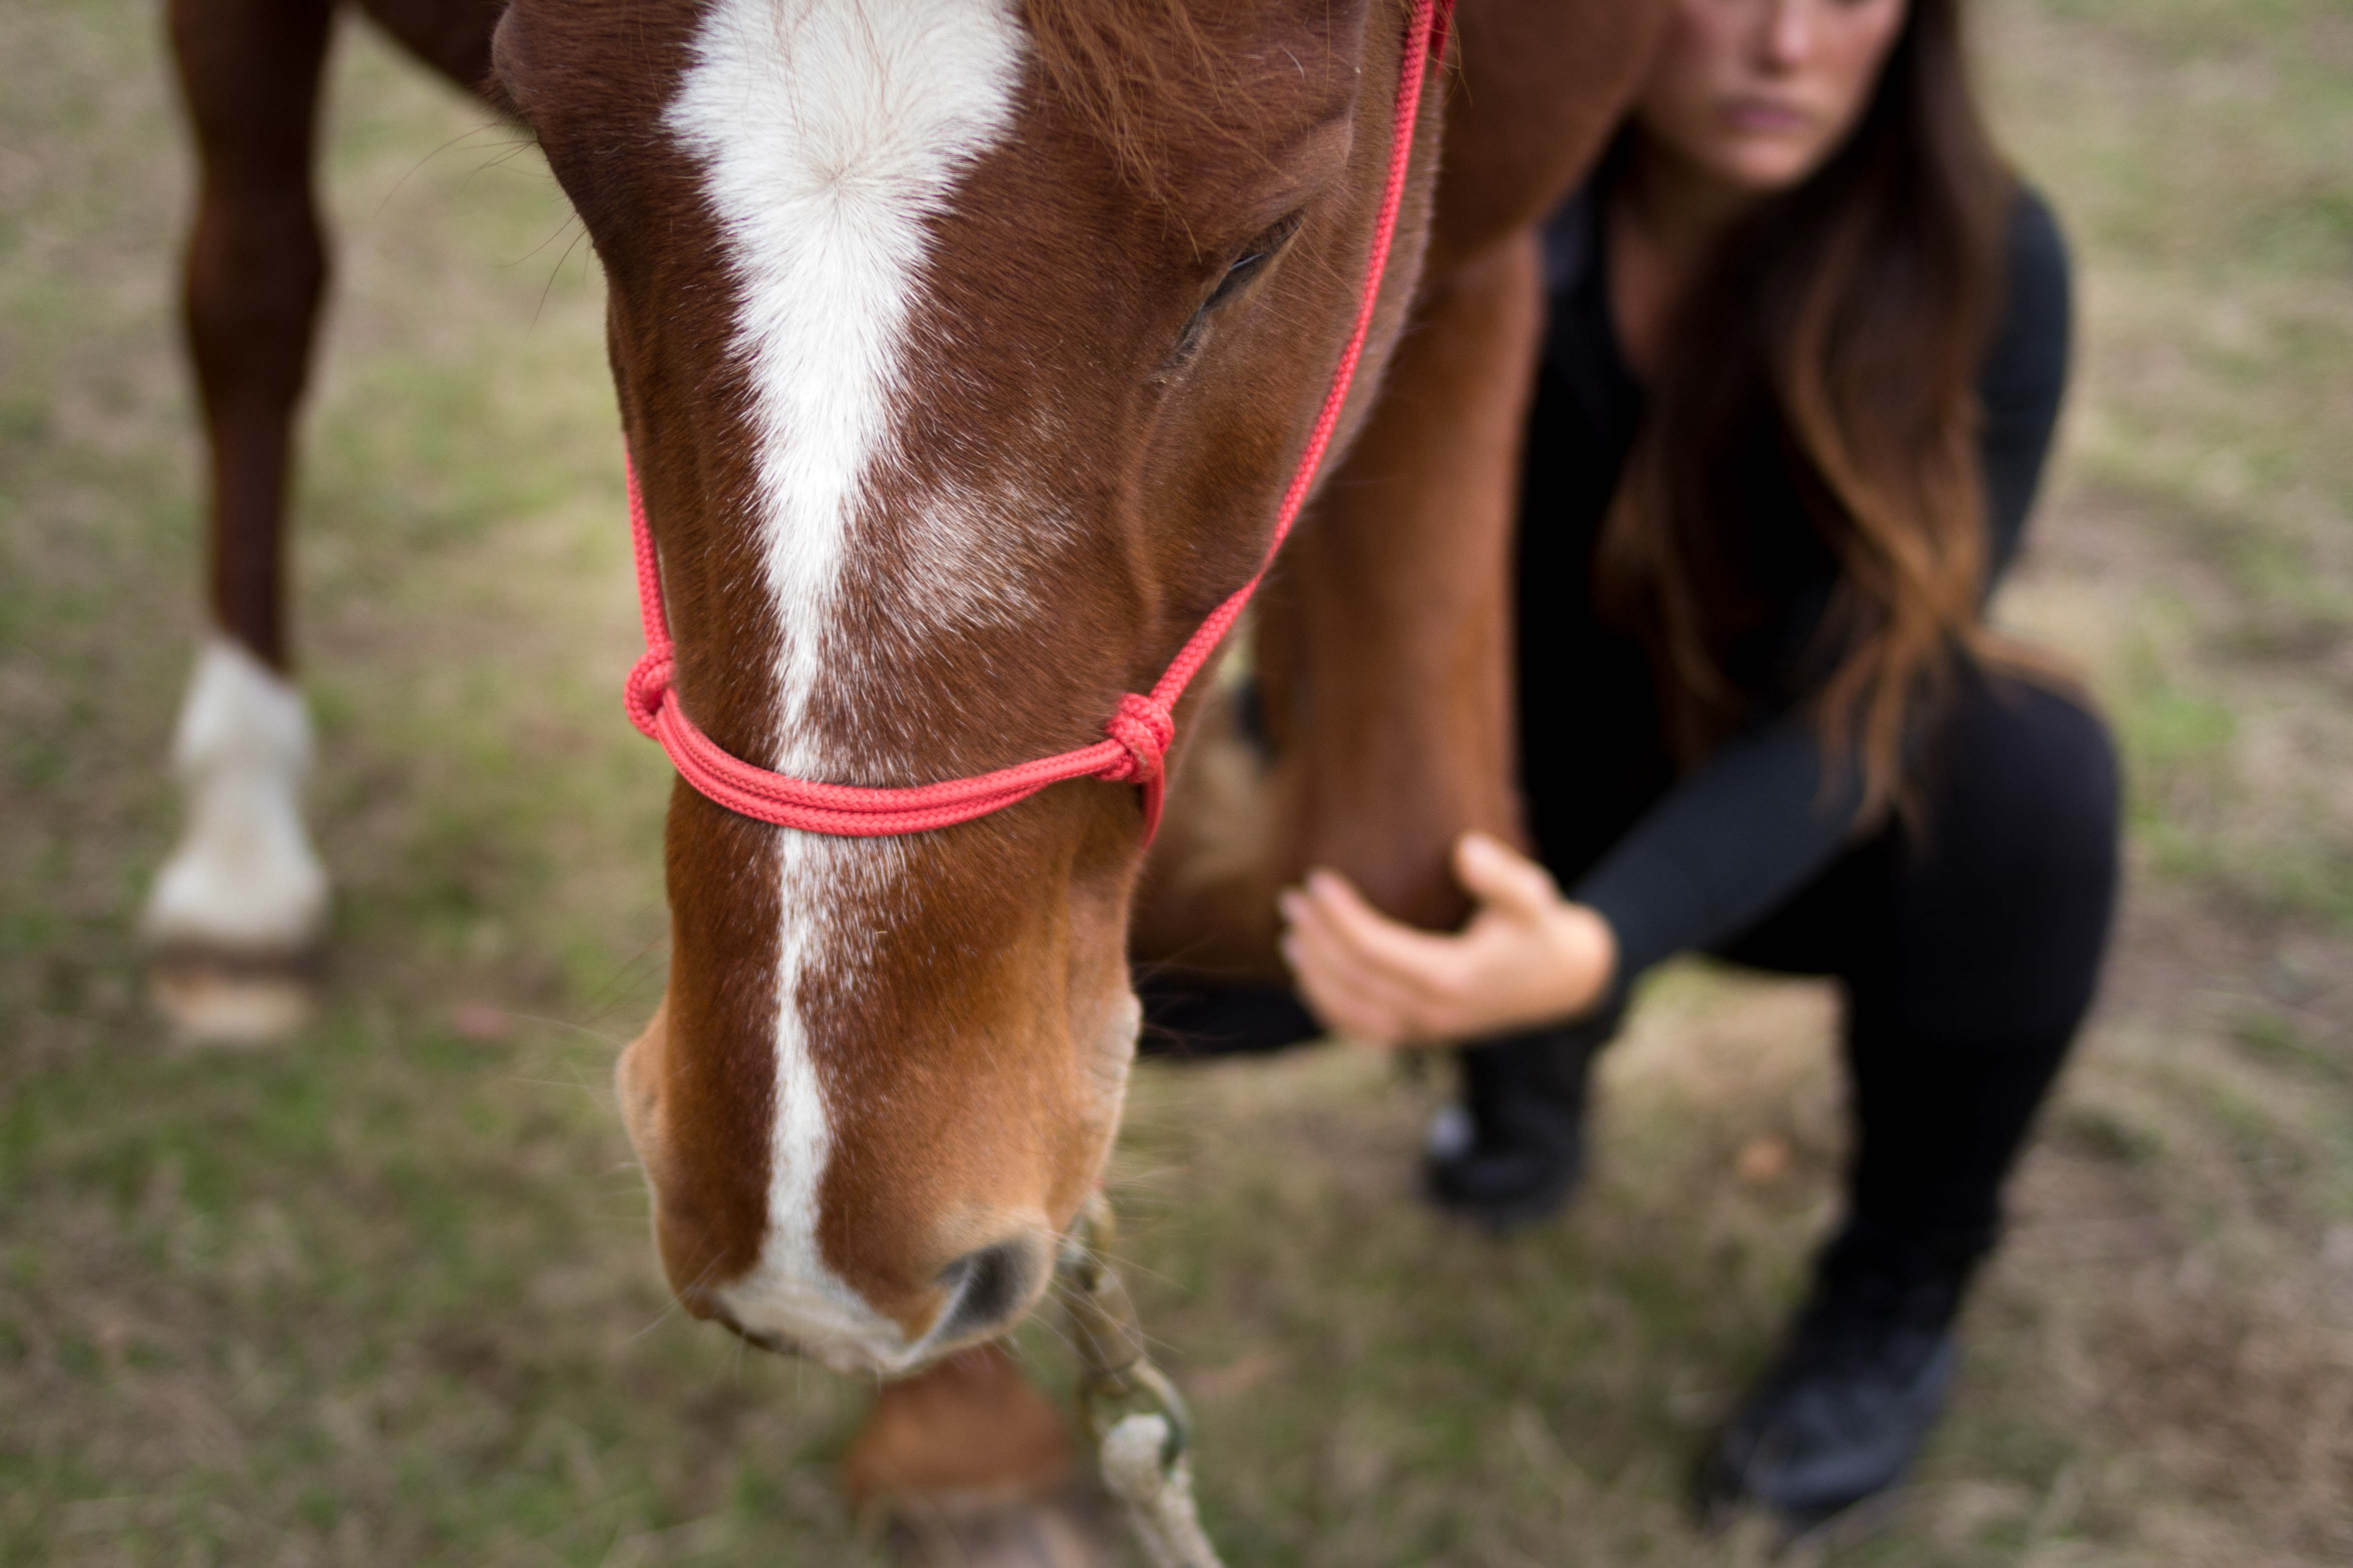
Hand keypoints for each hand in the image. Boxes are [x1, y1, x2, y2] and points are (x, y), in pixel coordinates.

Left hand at [1277, 832, 1617, 1048]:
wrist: (1561, 983)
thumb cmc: (1538, 930)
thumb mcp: (1533, 898)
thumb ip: (1503, 876)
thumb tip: (1465, 850)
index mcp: (1451, 978)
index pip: (1373, 949)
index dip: (1339, 916)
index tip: (1315, 880)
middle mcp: (1431, 1012)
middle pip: (1352, 980)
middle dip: (1316, 939)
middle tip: (1290, 899)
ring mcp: (1423, 1031)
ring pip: (1349, 1012)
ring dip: (1312, 975)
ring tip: (1290, 935)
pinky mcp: (1419, 1036)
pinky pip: (1361, 1031)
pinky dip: (1328, 1008)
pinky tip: (1308, 978)